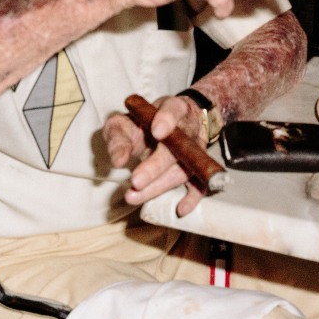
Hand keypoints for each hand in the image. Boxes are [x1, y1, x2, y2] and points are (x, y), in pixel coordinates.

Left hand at [103, 94, 209, 213]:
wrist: (175, 124)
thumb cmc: (146, 123)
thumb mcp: (126, 121)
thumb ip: (118, 137)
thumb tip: (118, 161)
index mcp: (173, 109)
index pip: (173, 110)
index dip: (167, 120)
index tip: (156, 131)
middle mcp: (188, 130)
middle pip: (177, 147)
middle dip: (156, 165)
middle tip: (135, 180)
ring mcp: (196, 151)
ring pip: (183, 170)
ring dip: (160, 186)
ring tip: (134, 196)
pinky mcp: (197, 169)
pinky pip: (200, 185)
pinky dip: (193, 198)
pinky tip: (180, 208)